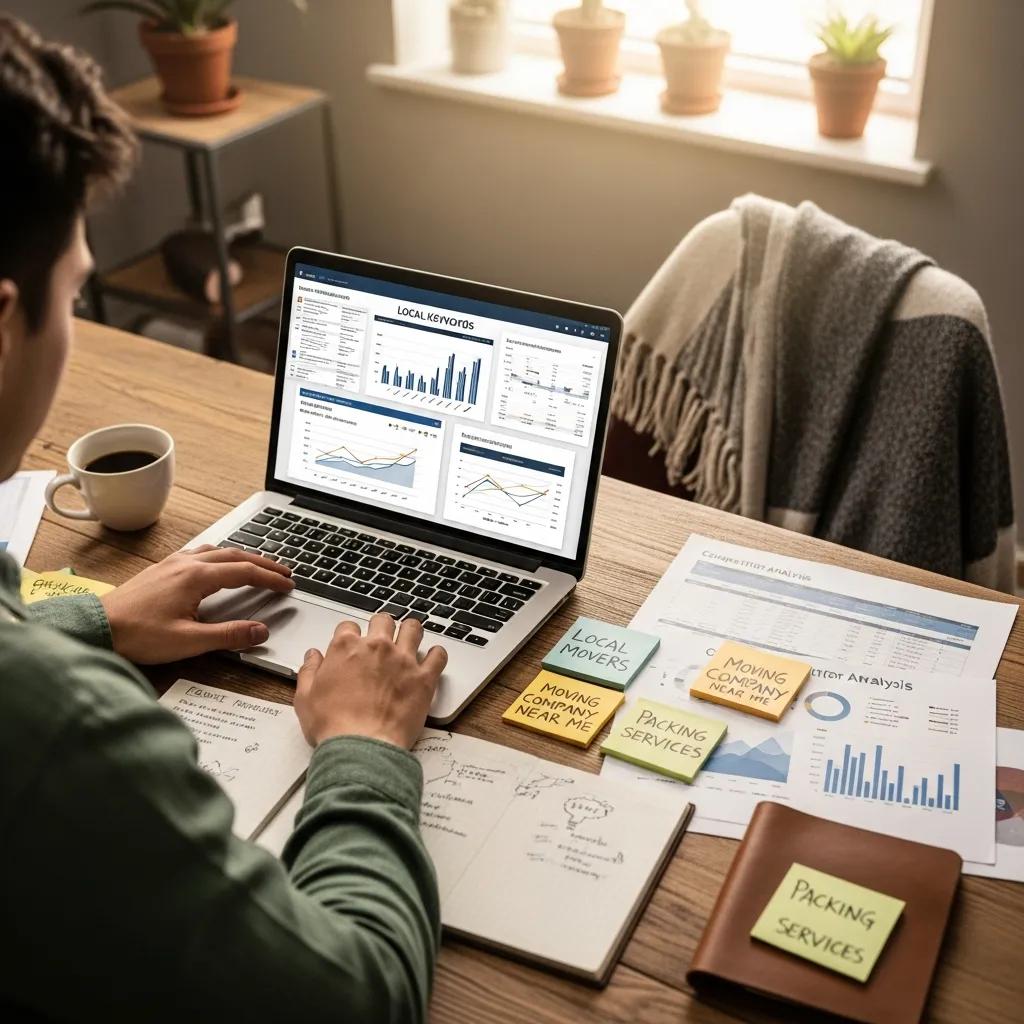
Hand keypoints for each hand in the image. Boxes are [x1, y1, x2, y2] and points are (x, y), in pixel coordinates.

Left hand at [100, 545, 293, 663]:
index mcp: (197, 577)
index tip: (289, 584)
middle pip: (235, 555)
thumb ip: (229, 635)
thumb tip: (261, 631)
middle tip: (284, 571)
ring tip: (257, 564)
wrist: (96, 628)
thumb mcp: (189, 641)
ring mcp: (172, 563)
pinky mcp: (161, 569)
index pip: (245, 572)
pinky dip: (218, 556)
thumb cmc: (138, 635)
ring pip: (217, 551)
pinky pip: (198, 553)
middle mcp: (186, 563)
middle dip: (263, 563)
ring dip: (241, 556)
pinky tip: (215, 564)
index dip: (271, 578)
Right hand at [295, 613, 446, 748]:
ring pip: (413, 628)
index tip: (352, 645)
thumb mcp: (305, 698)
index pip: (348, 626)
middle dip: (381, 627)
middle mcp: (376, 647)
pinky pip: (438, 656)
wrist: (360, 747)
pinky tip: (433, 659)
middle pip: (383, 621)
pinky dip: (437, 655)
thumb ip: (309, 671)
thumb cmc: (333, 725)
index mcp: (346, 648)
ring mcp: (402, 660)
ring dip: (411, 632)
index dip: (350, 635)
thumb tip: (312, 656)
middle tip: (382, 640)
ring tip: (410, 640)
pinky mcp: (423, 678)